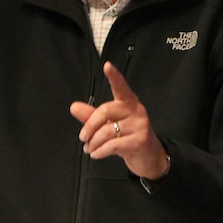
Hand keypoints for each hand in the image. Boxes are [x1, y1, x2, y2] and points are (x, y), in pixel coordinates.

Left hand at [69, 61, 169, 179]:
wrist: (148, 156)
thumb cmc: (127, 136)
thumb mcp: (109, 125)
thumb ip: (91, 116)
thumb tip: (73, 106)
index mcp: (128, 102)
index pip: (121, 86)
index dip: (114, 76)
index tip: (107, 65)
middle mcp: (136, 110)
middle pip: (106, 111)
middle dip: (90, 125)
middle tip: (82, 137)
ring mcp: (140, 125)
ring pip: (108, 131)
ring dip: (94, 142)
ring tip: (89, 148)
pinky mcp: (141, 140)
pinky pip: (114, 145)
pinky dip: (100, 151)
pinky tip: (95, 154)